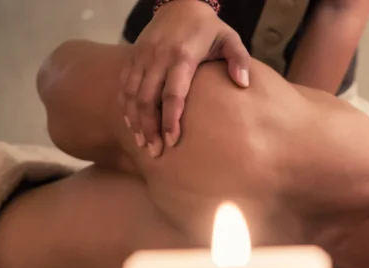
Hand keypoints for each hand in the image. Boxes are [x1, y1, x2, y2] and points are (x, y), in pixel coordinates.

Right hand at [121, 0, 251, 156]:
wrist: (180, 3)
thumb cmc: (208, 28)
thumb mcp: (230, 39)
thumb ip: (239, 60)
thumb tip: (244, 84)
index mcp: (182, 56)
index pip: (173, 94)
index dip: (170, 119)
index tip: (172, 140)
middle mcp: (158, 57)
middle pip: (147, 99)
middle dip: (149, 128)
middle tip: (155, 152)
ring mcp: (142, 57)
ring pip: (132, 94)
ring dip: (136, 121)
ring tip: (143, 144)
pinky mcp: (133, 56)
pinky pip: (124, 85)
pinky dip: (125, 106)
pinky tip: (132, 125)